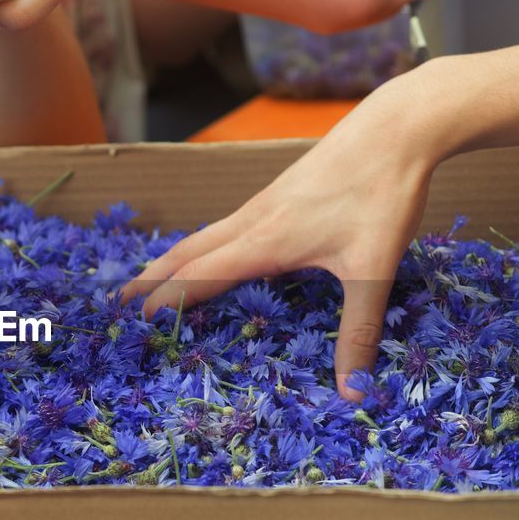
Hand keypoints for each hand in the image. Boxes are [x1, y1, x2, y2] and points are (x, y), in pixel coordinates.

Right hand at [122, 77, 439, 400]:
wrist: (397, 127)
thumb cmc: (383, 195)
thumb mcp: (374, 271)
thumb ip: (359, 332)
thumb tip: (354, 393)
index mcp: (265, 242)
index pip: (200, 276)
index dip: (167, 300)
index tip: (139, 323)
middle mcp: (253, 220)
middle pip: (188, 251)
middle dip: (153, 277)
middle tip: (122, 300)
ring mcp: (263, 202)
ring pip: (205, 235)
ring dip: (174, 258)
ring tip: (153, 277)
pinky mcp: (278, 191)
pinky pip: (226, 224)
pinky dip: (203, 243)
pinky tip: (216, 249)